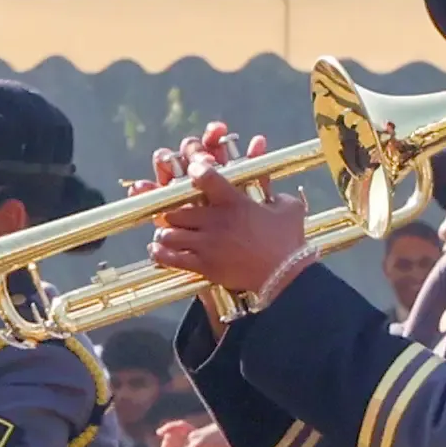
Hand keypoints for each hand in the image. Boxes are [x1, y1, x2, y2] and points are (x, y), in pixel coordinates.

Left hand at [145, 129, 306, 294]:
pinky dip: (160, 253)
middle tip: (172, 213)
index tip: (191, 172)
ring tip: (166, 232)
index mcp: (234, 202)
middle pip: (176, 209)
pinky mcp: (204, 266)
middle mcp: (216, 221)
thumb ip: (272, 190)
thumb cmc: (288, 241)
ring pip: (169, 233)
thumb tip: (266, 179)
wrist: (285, 276)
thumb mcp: (287, 208)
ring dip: (165, 232)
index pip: (204, 176)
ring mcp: (208, 244)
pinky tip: (157, 249)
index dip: (193, 170)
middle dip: (171, 210)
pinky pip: (171, 258)